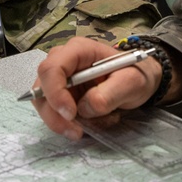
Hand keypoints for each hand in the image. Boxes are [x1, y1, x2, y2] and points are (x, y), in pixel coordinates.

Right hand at [30, 37, 162, 140]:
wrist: (139, 80)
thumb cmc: (136, 74)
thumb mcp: (132, 82)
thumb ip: (111, 93)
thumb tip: (86, 107)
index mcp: (79, 50)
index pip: (52, 68)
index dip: (55, 92)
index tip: (71, 114)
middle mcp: (64, 60)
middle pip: (42, 87)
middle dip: (54, 113)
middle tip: (75, 131)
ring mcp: (60, 78)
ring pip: (43, 101)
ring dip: (58, 121)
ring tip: (81, 131)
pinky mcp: (61, 93)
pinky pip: (52, 110)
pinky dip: (64, 122)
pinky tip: (83, 126)